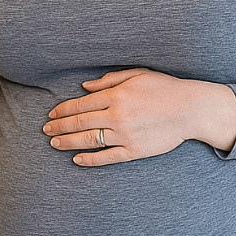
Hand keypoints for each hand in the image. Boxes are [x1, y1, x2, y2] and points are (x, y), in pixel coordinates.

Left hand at [43, 68, 235, 166]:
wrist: (190, 109)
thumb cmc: (164, 88)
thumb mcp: (136, 75)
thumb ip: (109, 81)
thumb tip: (84, 87)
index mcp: (117, 96)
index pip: (81, 104)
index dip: (63, 110)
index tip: (51, 114)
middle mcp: (118, 116)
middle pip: (80, 123)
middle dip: (59, 126)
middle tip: (45, 130)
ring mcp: (125, 135)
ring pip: (89, 141)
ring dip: (68, 142)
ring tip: (54, 143)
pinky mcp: (134, 150)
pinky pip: (107, 157)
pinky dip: (90, 160)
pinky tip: (77, 159)